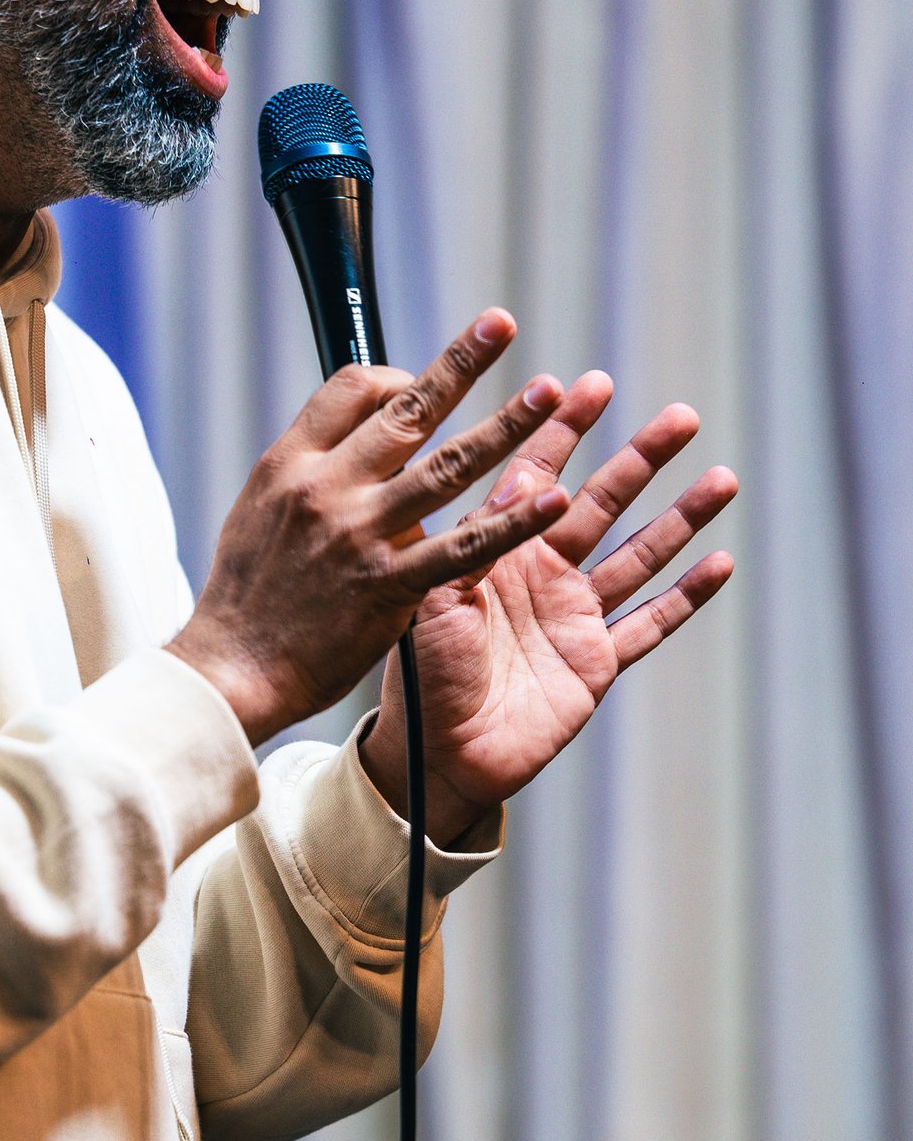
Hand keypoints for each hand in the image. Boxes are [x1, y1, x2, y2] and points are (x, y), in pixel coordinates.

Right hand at [167, 310, 573, 745]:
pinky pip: (463, 546)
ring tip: (549, 393)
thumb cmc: (246, 599)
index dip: (396, 377)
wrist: (232, 670)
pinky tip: (551, 499)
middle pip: (405, 410)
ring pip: (446, 465)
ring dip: (505, 425)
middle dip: (459, 362)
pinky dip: (511, 521)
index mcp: (290, 463)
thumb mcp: (258, 512)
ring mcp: (359, 535)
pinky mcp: (389, 586)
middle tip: (500, 323)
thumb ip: (308, 473)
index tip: (422, 387)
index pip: (352, 389)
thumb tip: (352, 441)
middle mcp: (325, 488)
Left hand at [361, 371, 737, 841]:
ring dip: (681, 517)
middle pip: (604, 502)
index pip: (538, 474)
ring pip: (640, 554)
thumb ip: (474, 542)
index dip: (564, 431)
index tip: (590, 386)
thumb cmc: (420, 675)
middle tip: (682, 416)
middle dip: (642, 459)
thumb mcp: (433, 599)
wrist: (437, 754)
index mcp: (499, 548)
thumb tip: (516, 477)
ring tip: (720, 478)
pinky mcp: (598, 661)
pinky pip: (650, 622)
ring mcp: (576, 615)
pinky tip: (720, 563)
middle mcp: (543, 572)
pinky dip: (686, 595)